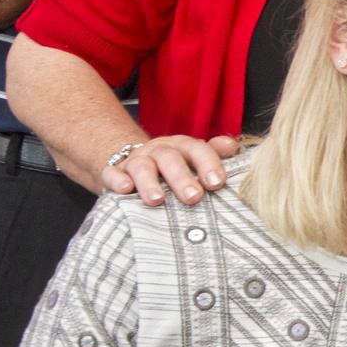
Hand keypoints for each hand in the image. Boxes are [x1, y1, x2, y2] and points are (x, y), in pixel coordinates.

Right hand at [103, 134, 240, 204]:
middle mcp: (161, 150)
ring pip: (143, 167)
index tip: (217, 183)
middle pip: (171, 159)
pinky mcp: (114, 171)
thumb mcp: (195, 158)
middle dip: (182, 178)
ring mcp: (137, 160)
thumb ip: (215, 153)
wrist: (133, 161)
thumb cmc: (174, 165)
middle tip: (193, 197)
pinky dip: (117, 180)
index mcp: (184, 147)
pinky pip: (113, 173)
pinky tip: (124, 190)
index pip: (199, 150)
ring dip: (149, 183)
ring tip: (158, 200)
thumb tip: (233, 146)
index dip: (209, 165)